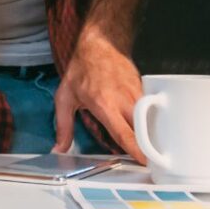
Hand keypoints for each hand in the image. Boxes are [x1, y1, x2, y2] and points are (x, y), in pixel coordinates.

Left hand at [52, 25, 145, 162]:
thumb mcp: (65, 96)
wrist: (101, 44)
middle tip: (148, 164)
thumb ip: (63, 125)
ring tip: (149, 151)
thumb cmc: (82, 69)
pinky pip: (151, 112)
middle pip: (143, 132)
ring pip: (150, 122)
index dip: (136, 150)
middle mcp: (124, 101)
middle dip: (147, 149)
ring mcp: (138, 95)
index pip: (124, 133)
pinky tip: (145, 130)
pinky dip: (149, 123)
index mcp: (104, 104)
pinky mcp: (146, 91)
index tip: (145, 164)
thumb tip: (59, 149)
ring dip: (150, 137)